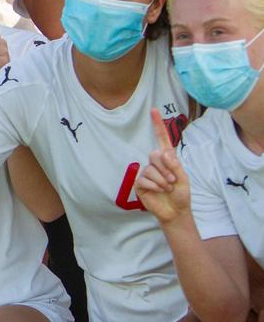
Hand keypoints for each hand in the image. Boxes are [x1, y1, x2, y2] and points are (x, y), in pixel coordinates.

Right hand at [135, 108, 191, 224]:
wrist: (174, 211)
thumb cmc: (180, 194)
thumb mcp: (183, 178)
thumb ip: (174, 164)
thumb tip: (163, 152)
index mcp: (167, 159)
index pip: (162, 139)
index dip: (157, 125)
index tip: (154, 110)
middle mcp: (155, 163)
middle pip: (155, 155)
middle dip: (166, 169)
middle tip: (172, 180)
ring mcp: (146, 172)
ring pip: (150, 169)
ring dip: (162, 181)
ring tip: (166, 188)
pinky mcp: (139, 182)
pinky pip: (144, 179)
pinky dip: (154, 186)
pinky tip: (158, 191)